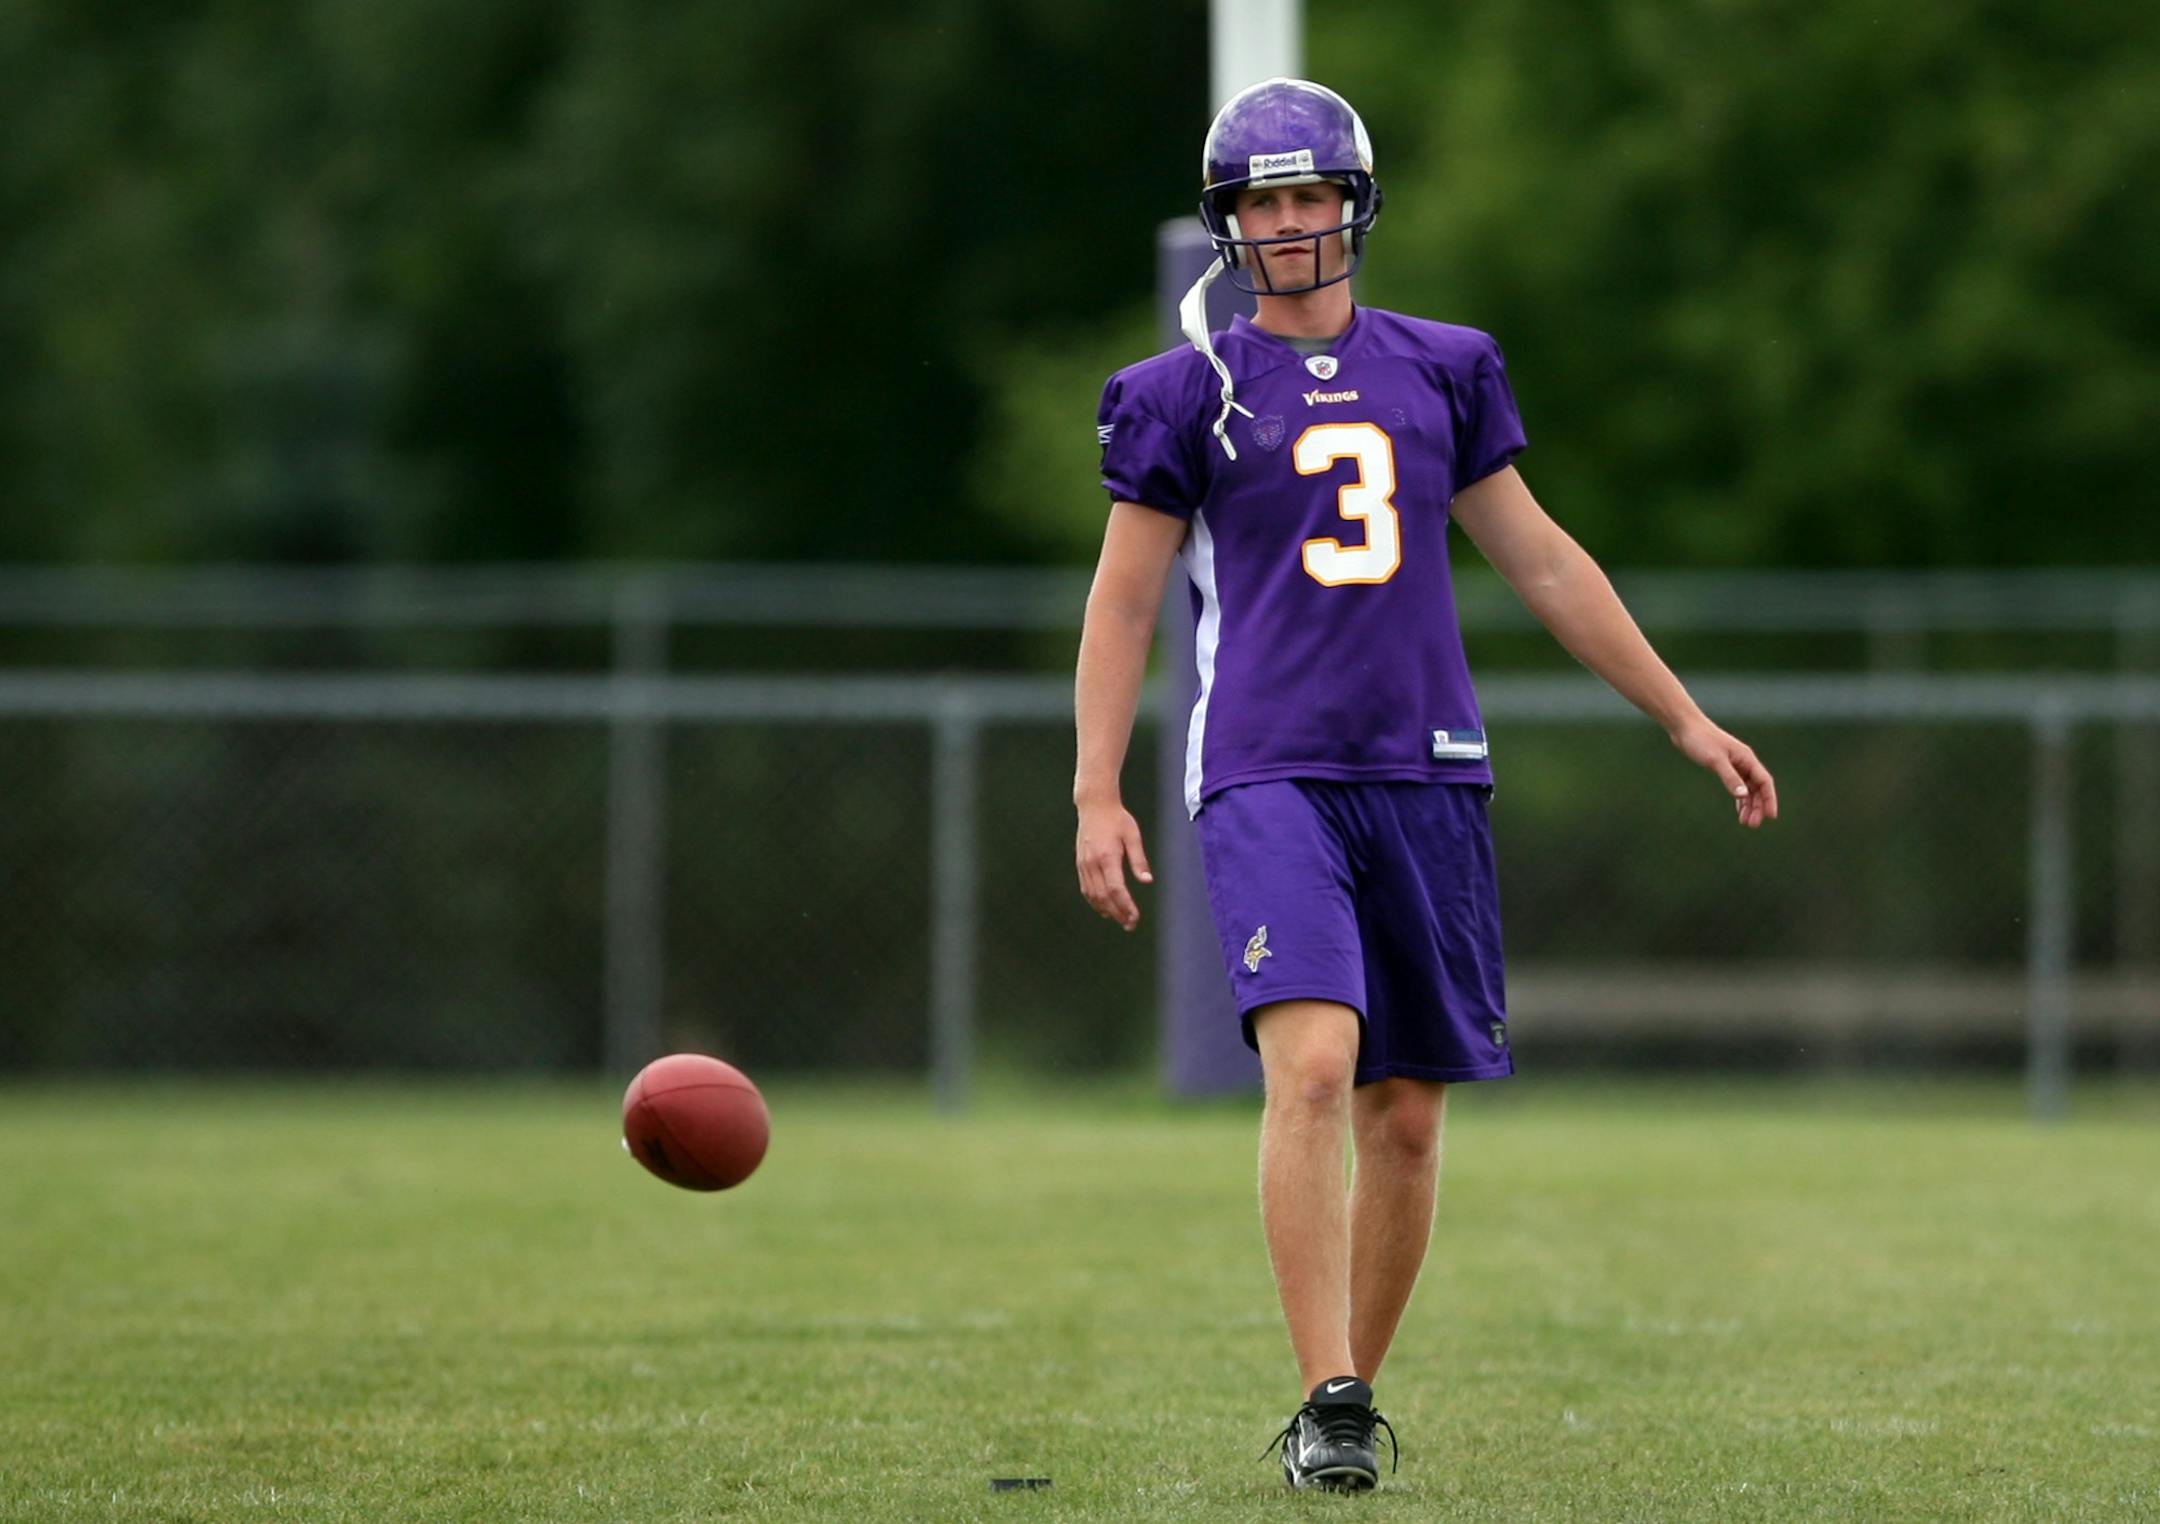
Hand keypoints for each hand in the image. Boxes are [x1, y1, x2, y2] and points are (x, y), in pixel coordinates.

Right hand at [1075, 799, 1152, 930]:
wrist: (1094, 806)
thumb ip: (1139, 860)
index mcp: (1107, 857)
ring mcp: (1084, 864)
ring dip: (1106, 910)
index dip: (1125, 906)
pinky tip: (1104, 908)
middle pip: (1104, 897)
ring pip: (1093, 895)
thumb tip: (1147, 880)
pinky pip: (1086, 888)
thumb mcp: (1133, 836)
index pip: (1116, 889)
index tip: (1135, 917)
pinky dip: (1095, 901)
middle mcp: (1093, 863)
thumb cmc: (1117, 819)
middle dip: (1118, 913)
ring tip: (1120, 920)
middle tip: (1130, 925)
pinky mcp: (1080, 864)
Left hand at [1670, 719, 1778, 828]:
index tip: (1770, 816)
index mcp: (1747, 758)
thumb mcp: (1715, 761)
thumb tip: (1743, 796)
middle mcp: (1744, 762)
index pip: (1764, 782)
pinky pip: (1738, 786)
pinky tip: (1739, 810)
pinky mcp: (1724, 767)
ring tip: (1746, 822)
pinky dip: (1740, 799)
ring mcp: (1735, 764)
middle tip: (1752, 825)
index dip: (1769, 799)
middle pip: (1757, 788)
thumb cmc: (1700, 740)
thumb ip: (1730, 777)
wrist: (1685, 727)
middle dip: (1757, 807)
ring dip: (1749, 805)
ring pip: (1748, 789)